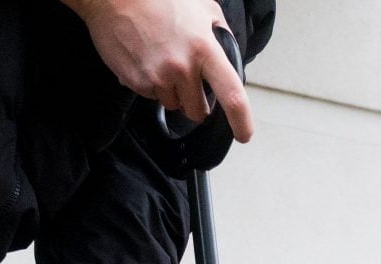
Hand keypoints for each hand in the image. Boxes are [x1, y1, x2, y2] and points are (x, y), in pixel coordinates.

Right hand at [62, 0, 254, 138]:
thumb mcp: (202, 8)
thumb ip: (220, 33)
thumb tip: (229, 56)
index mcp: (205, 50)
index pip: (231, 95)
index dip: (241, 121)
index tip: (244, 134)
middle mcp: (182, 68)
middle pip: (197, 111)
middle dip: (196, 103)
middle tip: (188, 81)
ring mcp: (157, 78)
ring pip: (173, 104)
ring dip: (171, 91)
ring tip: (162, 61)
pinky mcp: (136, 83)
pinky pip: (151, 96)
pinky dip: (151, 84)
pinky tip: (146, 59)